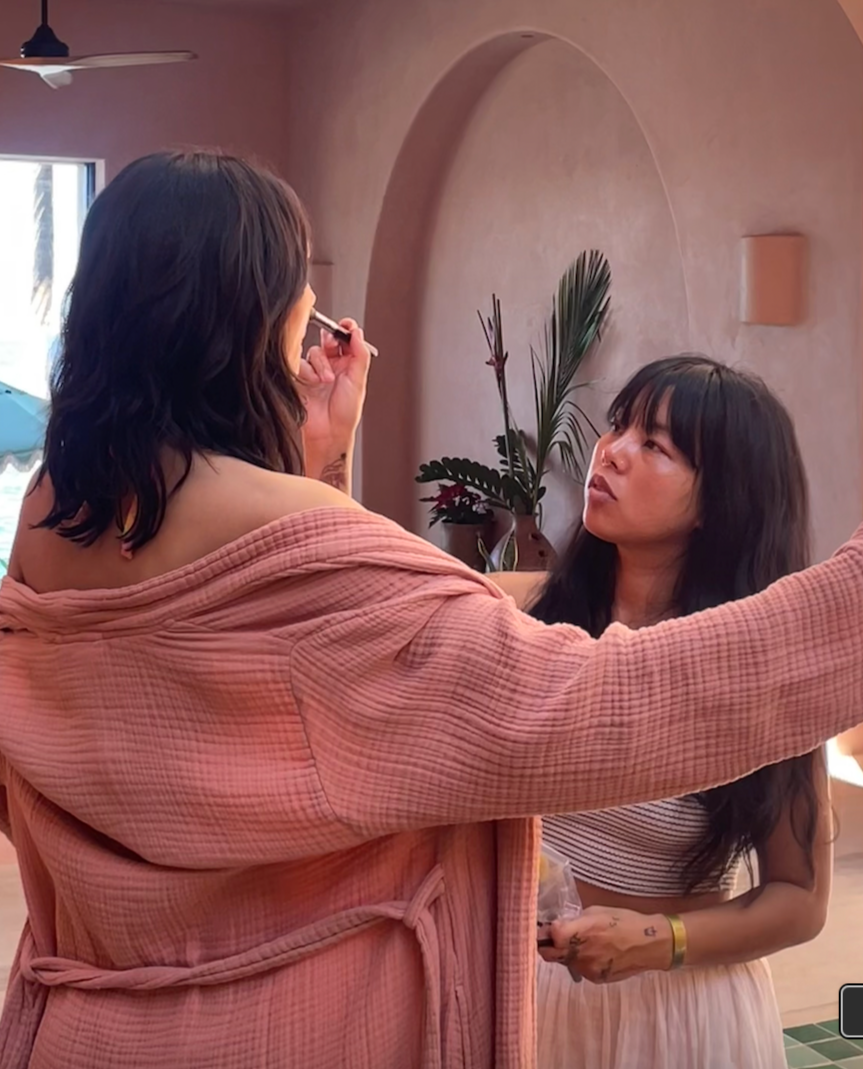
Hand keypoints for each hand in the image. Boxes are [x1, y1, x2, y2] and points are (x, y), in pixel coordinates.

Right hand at [298, 318, 370, 453]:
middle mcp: (333, 366)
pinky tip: (314, 383)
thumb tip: (358, 333)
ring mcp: (316, 371)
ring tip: (326, 380)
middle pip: (329, 340)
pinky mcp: (300, 377)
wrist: (327, 433)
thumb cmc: (345, 414)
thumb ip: (359, 355)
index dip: (346, 329)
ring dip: (322, 363)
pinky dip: (308, 370)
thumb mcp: (358, 381)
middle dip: (331, 340)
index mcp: (349, 365)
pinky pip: (301, 362)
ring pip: (315, 351)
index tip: (346, 325)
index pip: (347, 339)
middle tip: (333, 346)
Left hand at [538, 907, 671, 983]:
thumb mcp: (597, 911)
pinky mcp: (595, 979)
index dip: (545, 931)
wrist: (649, 944)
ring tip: (579, 944)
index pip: (551, 936)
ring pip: (564, 962)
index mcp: (582, 931)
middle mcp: (581, 952)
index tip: (546, 927)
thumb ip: (575, 920)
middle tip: (550, 939)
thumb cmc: (624, 921)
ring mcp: (588, 968)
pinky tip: (593, 953)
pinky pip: (579, 969)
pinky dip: (580, 961)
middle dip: (547, 946)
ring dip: (564, 953)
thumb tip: (560, 926)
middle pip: (550, 954)